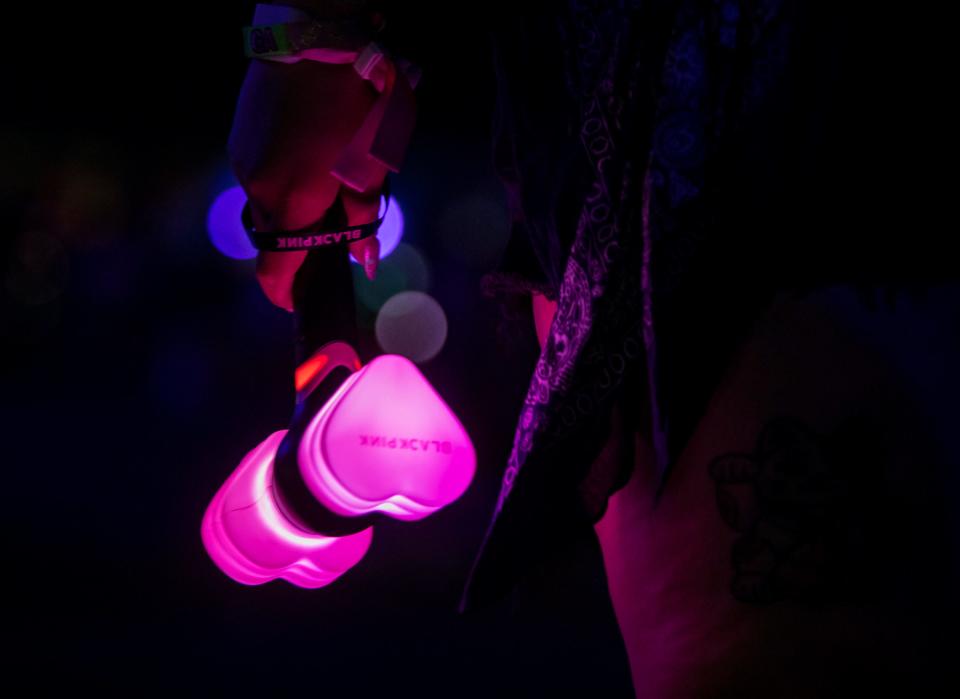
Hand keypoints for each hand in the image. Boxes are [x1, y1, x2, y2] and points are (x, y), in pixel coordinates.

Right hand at [227, 57, 386, 311]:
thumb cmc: (354, 107)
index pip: (274, 272)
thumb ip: (364, 218)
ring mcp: (243, 161)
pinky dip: (283, 174)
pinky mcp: (239, 137)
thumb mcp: (372, 167)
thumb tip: (363, 259)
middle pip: (274, 235)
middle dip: (301, 237)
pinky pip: (261, 172)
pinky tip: (307, 147)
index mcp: (291, 204)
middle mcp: (258, 188)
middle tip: (333, 218)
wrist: (315, 40)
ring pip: (268, 201)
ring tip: (326, 171)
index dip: (286, 294)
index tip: (298, 300)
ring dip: (293, 201)